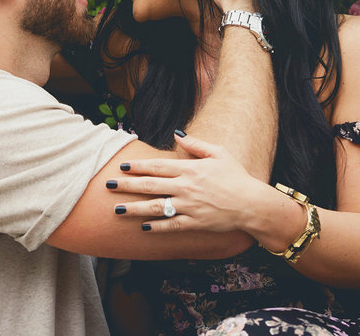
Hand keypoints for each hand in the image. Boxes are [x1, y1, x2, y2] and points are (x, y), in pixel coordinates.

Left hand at [104, 133, 258, 232]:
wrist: (251, 203)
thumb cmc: (235, 176)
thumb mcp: (218, 153)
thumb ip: (195, 144)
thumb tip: (176, 133)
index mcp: (189, 169)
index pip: (157, 166)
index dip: (138, 167)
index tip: (122, 167)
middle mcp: (185, 187)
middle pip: (150, 186)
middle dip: (127, 186)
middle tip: (108, 185)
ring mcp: (189, 206)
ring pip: (156, 207)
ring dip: (134, 208)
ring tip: (117, 209)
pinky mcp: (194, 223)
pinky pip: (171, 225)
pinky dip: (156, 226)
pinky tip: (142, 227)